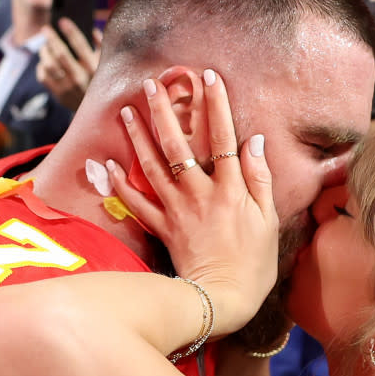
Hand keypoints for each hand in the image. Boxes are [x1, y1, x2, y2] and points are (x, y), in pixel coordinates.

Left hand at [36, 21, 100, 110]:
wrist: (96, 113)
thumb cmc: (101, 82)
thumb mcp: (105, 64)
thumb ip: (101, 46)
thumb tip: (91, 30)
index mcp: (94, 68)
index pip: (80, 44)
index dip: (70, 30)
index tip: (62, 21)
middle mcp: (80, 78)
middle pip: (60, 53)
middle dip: (51, 38)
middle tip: (46, 29)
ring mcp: (67, 88)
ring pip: (48, 64)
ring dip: (44, 52)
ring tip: (45, 47)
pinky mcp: (58, 95)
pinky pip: (43, 76)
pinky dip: (42, 66)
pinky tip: (45, 63)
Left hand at [109, 70, 278, 336]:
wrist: (222, 300)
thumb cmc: (253, 264)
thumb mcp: (268, 220)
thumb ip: (259, 179)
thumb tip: (252, 142)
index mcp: (230, 189)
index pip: (221, 137)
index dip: (215, 104)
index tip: (208, 76)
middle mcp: (199, 193)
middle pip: (179, 145)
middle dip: (165, 111)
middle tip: (151, 84)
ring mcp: (177, 210)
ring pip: (152, 167)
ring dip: (138, 137)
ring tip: (127, 111)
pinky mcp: (162, 228)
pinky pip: (136, 204)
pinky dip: (120, 185)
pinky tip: (106, 164)